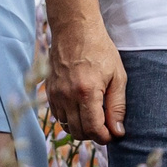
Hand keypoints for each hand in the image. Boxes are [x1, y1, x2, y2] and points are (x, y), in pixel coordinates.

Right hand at [46, 19, 127, 143]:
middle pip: (78, 132)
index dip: (104, 137)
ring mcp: (55, 94)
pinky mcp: (48, 91)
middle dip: (93, 134)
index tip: (113, 134)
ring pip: (66, 126)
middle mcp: (67, 96)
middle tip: (105, 126)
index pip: (93, 129)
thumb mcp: (117, 76)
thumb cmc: (99, 49)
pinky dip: (70, 118)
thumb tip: (118, 131)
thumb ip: (117, 106)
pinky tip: (80, 107)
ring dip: (81, 127)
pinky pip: (58, 115)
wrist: (74, 29)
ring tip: (94, 116)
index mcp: (86, 92)